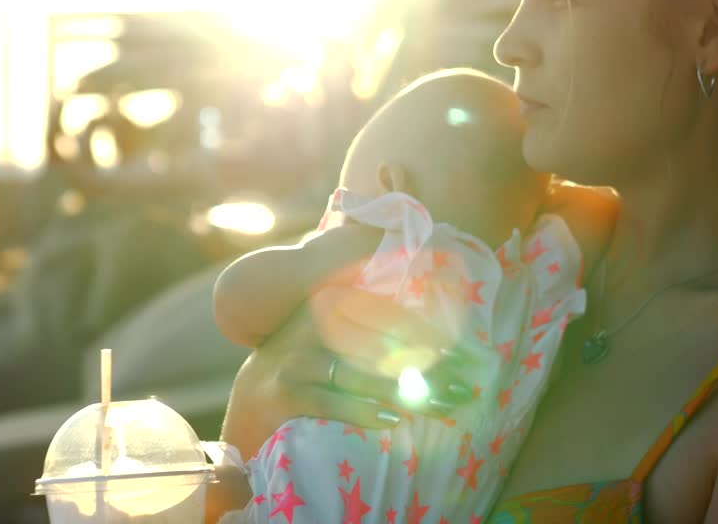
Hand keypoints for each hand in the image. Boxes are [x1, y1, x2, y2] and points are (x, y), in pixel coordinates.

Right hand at [220, 287, 476, 458]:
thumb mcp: (338, 329)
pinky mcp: (286, 391)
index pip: (390, 315)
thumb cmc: (312, 359)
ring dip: (404, 393)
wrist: (252, 391)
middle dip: (427, 370)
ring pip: (359, 373)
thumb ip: (375, 320)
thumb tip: (442, 333)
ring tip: (440, 407)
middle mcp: (315, 323)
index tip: (464, 358)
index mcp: (333, 300)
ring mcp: (298, 357)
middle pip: (381, 345)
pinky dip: (361, 410)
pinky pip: (330, 401)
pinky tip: (392, 418)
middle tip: (463, 389)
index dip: (430, 337)